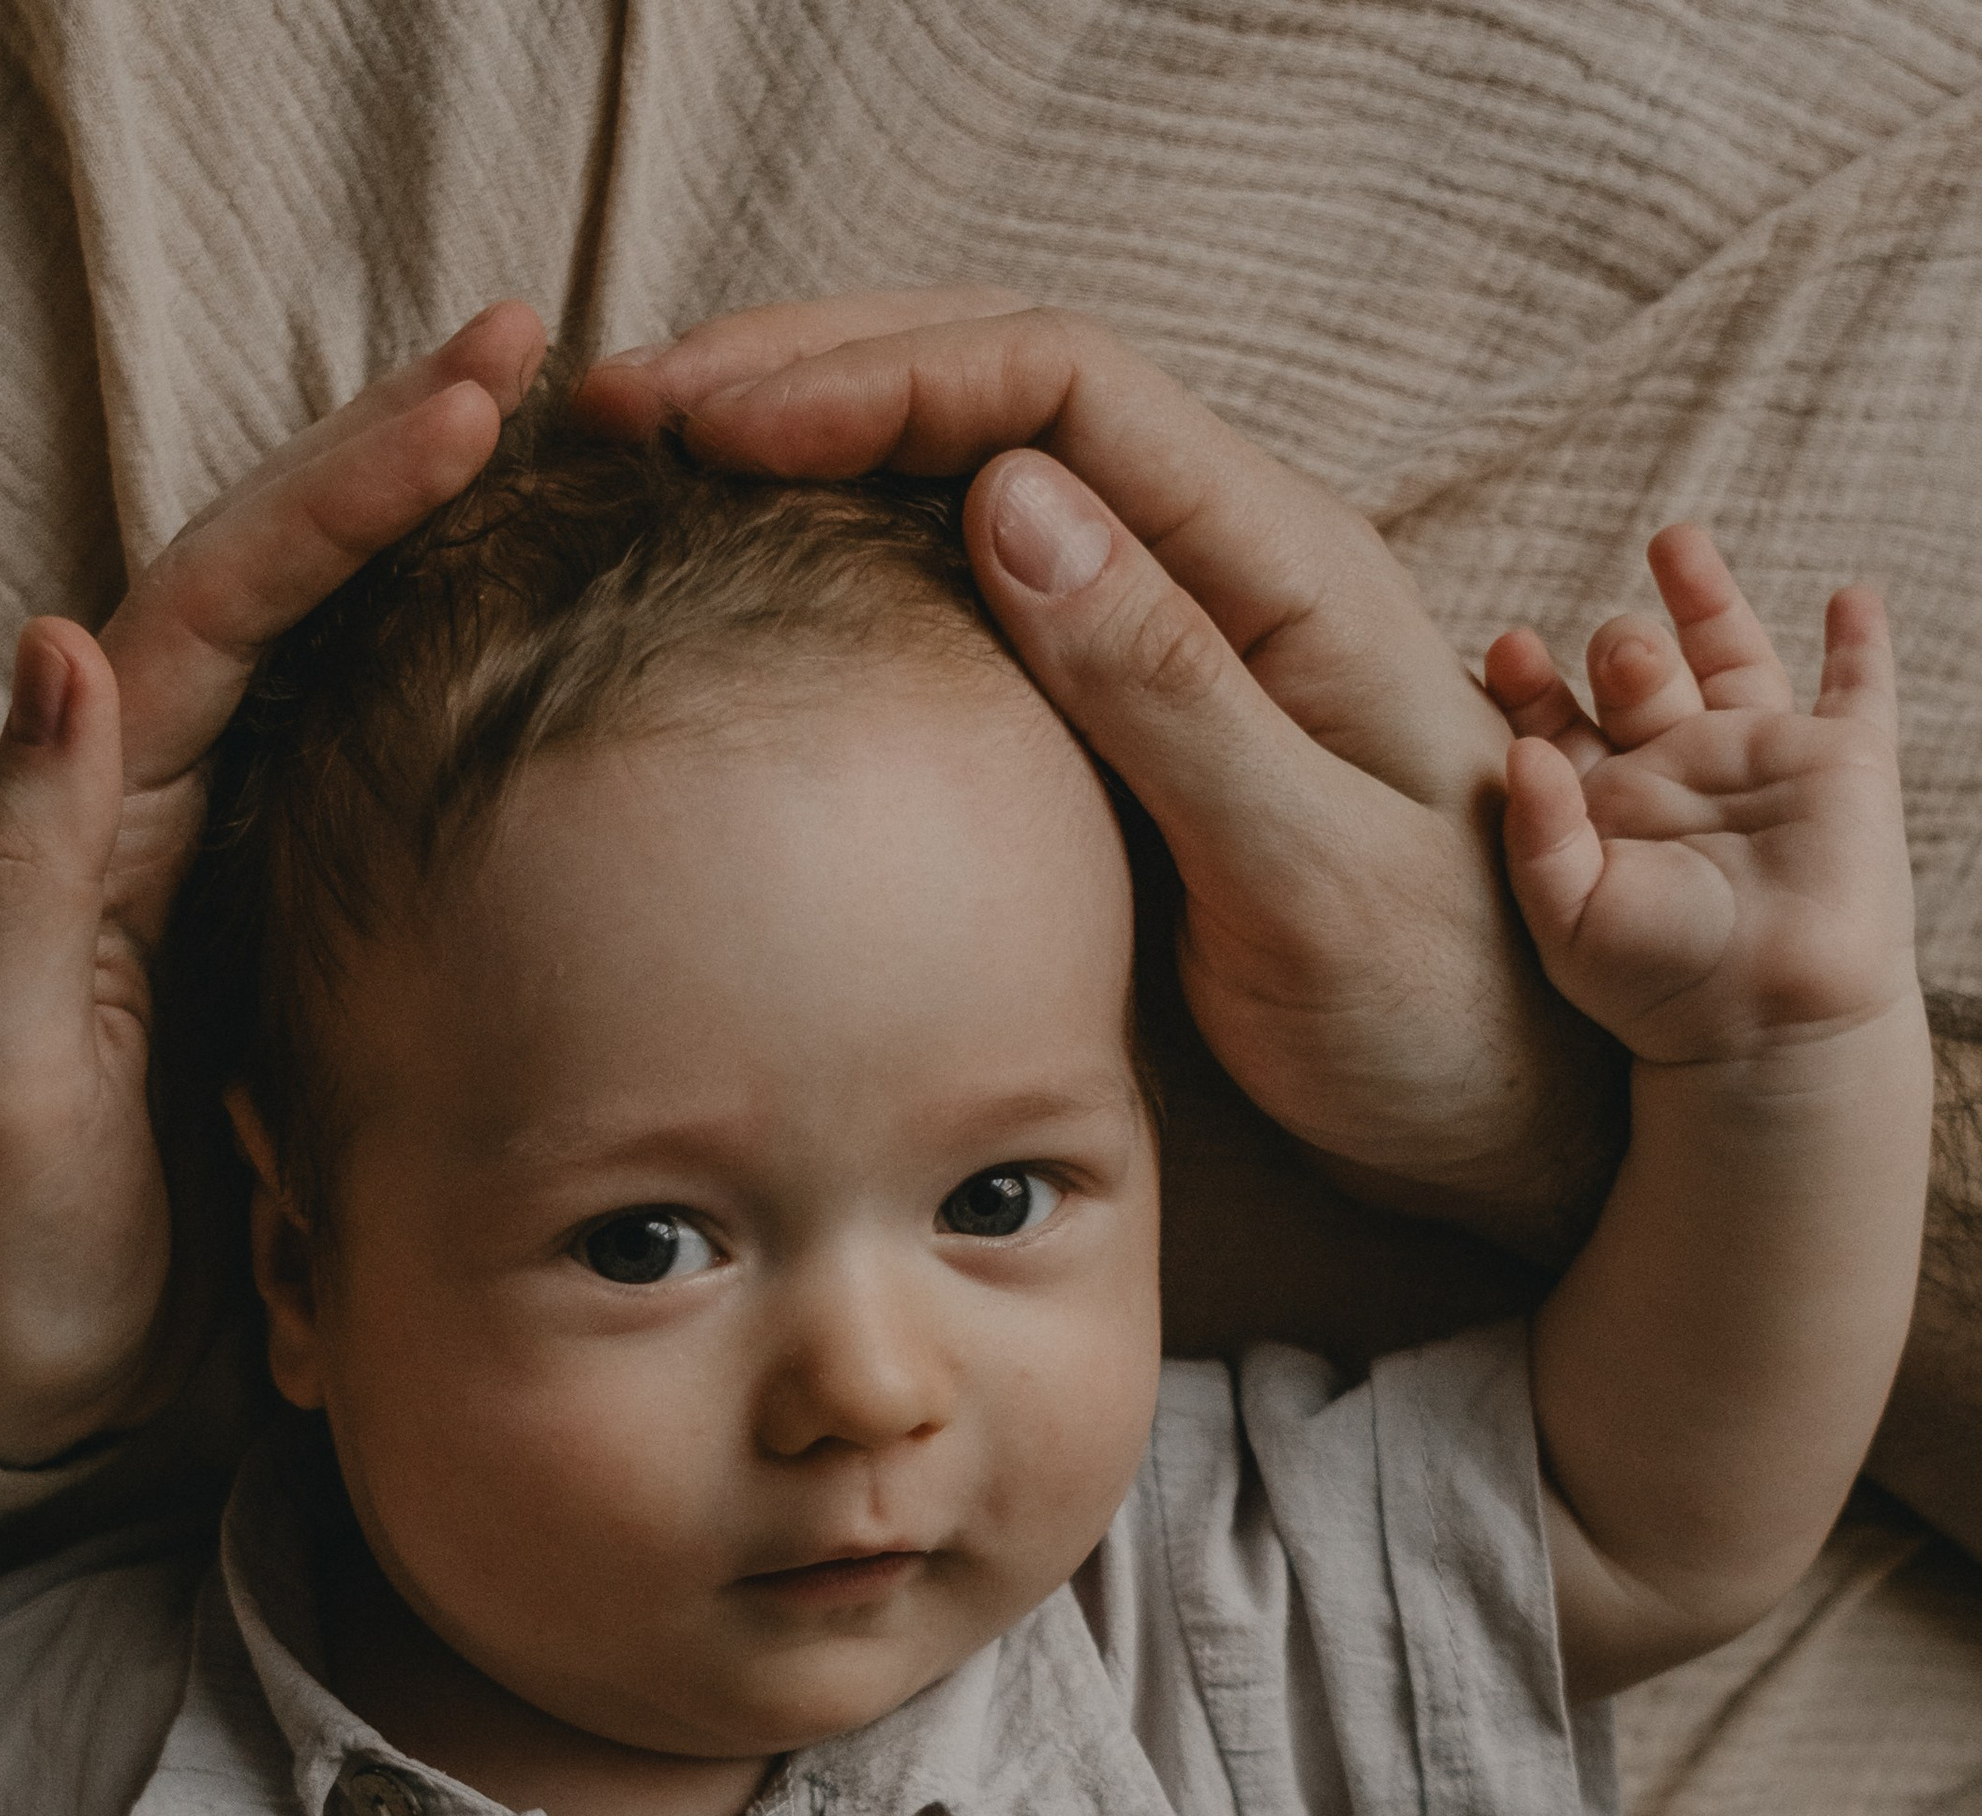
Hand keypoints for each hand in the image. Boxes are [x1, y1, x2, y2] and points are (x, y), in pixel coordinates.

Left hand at [0, 303, 548, 1461]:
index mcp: (93, 818)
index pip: (218, 602)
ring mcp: (228, 869)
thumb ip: (24, 863)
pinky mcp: (287, 943)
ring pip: (340, 661)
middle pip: (285, 586)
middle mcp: (157, 812)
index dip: (338, 494)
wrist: (1, 1379)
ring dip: (438, 546)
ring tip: (560, 445)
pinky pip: (379, 779)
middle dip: (400, 458)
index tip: (464, 408)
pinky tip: (540, 641)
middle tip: (538, 351)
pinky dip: (453, 687)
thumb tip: (62, 643)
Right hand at [581, 295, 1618, 1259]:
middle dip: (807, 369)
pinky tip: (759, 574)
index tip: (712, 424)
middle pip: (996, 384)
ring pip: (974, 464)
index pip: (1052, 384)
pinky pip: (979, 576)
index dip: (871, 377)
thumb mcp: (1307, 871)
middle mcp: (1226, 559)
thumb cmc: (1440, 1012)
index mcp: (1280, 563)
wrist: (1517, 1118)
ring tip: (655, 461)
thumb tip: (1001, 502)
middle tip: (625, 407)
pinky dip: (856, 545)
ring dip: (815, 440)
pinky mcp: (1134, 705)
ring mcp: (1175, 625)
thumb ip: (1164, 691)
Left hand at [1488, 528, 1918, 1067]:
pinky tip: (1853, 596)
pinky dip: (1860, 644)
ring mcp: (1762, 764)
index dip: (1528, 685)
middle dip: (1623, 648)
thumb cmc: (1656, 986)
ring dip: (1707, 599)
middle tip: (1623, 653)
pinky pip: (1859, 690)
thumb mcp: (1568, 918)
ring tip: (1674, 541)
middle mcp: (1679, 776)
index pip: (1557, 725)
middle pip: (1640, 676)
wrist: (1764, 1019)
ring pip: (1734, 658)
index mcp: (1607, 809)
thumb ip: (1536, 836)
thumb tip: (1518, 751)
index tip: (1504, 651)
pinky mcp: (1844, 764)